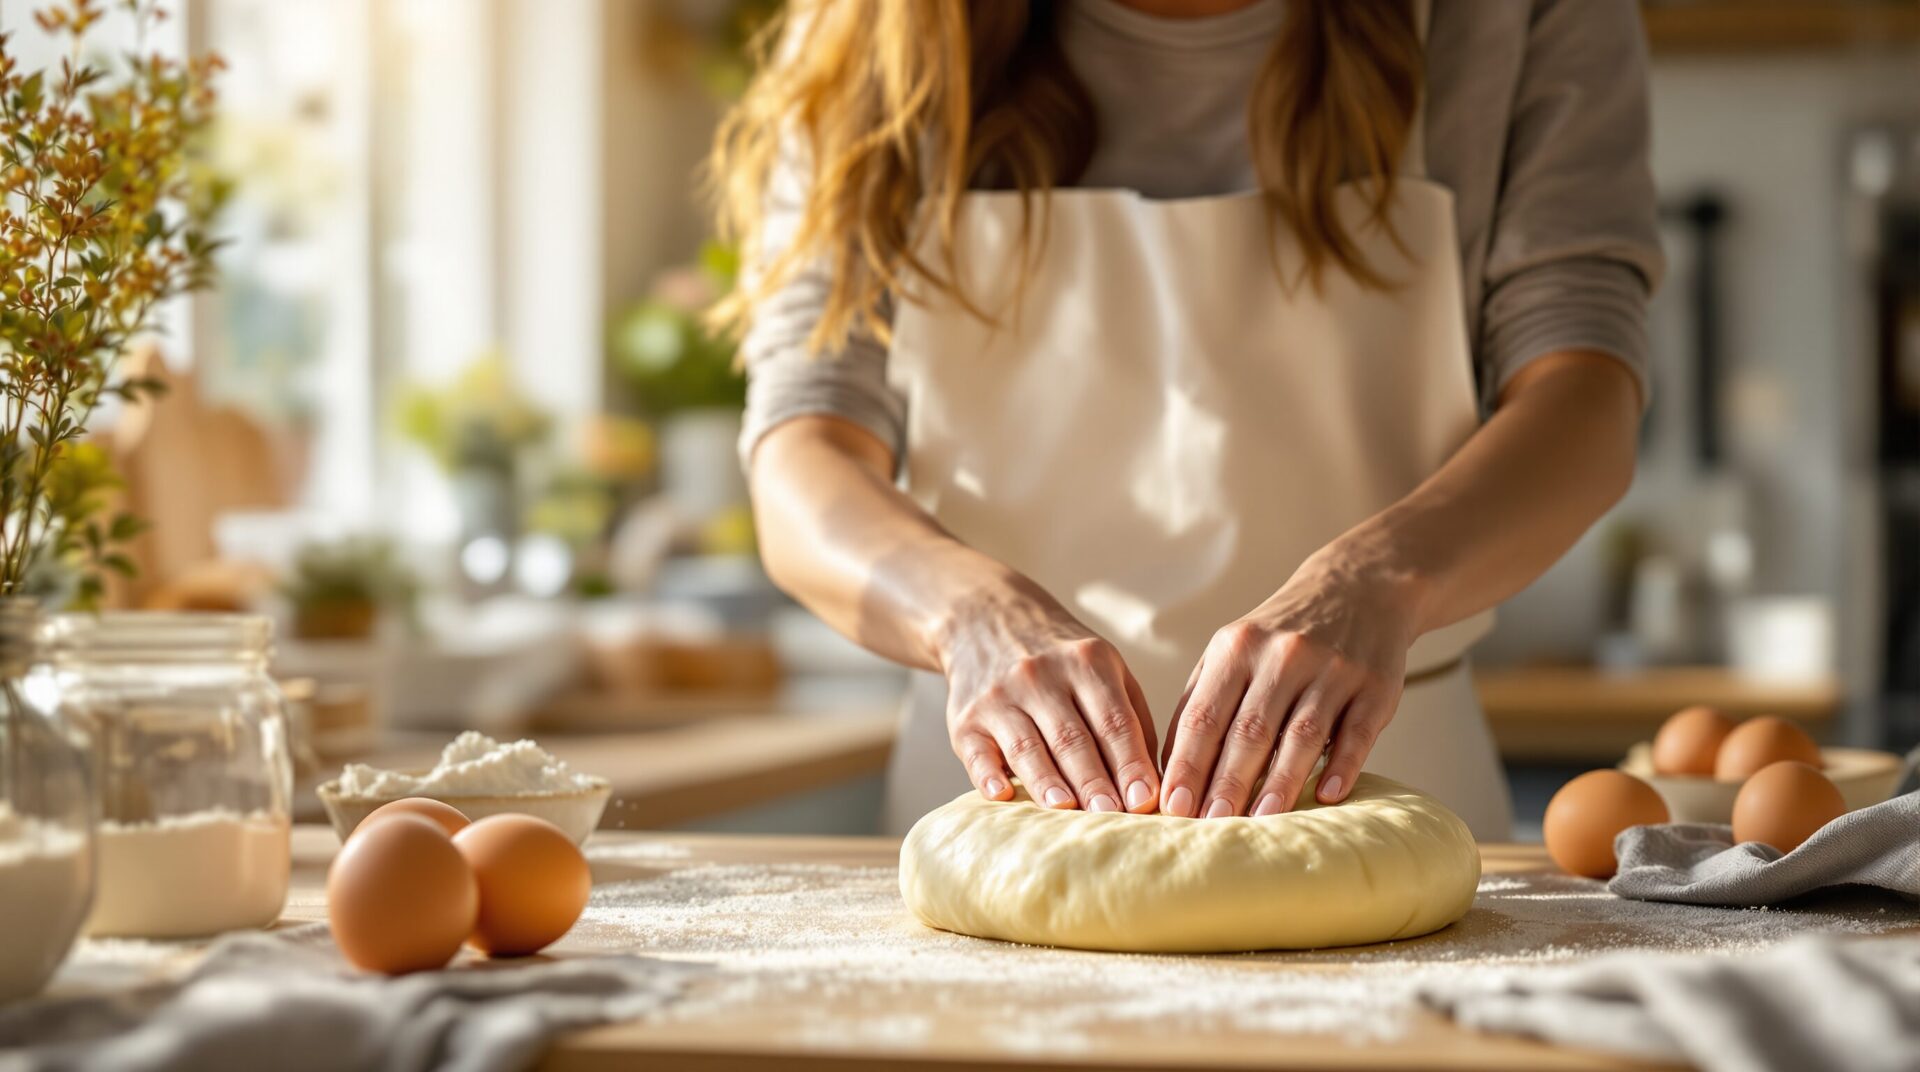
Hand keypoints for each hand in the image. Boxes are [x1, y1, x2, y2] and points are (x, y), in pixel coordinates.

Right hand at [935, 574, 1160, 812]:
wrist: (987, 622)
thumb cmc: (1062, 663)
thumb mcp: (1105, 669)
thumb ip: (1132, 720)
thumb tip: (1157, 786)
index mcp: (1087, 662)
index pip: (1113, 721)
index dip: (1130, 762)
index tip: (1145, 800)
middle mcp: (1041, 675)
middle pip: (1072, 738)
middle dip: (1094, 780)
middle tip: (1112, 816)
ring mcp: (1000, 696)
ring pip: (1028, 746)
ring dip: (1048, 782)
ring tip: (1067, 811)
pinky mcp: (966, 719)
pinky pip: (978, 752)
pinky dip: (988, 775)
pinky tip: (1002, 795)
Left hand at [1159, 536, 1423, 817]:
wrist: (1356, 589)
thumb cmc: (1279, 638)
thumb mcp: (1232, 651)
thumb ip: (1201, 702)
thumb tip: (1168, 768)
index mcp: (1237, 649)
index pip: (1204, 716)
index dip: (1187, 764)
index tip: (1172, 807)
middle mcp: (1283, 656)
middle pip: (1249, 730)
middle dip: (1226, 783)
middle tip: (1208, 827)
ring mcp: (1332, 669)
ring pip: (1301, 734)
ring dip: (1279, 782)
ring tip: (1259, 823)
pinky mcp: (1375, 685)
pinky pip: (1358, 731)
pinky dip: (1342, 765)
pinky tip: (1326, 797)